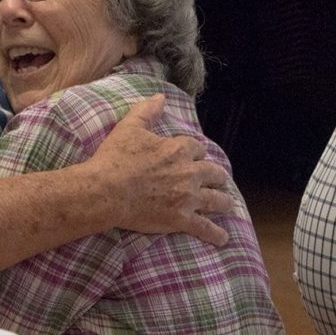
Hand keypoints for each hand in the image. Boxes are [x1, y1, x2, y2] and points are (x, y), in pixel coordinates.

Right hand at [88, 94, 232, 245]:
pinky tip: (223, 238)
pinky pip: (204, 227)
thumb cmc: (116, 158)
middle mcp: (189, 173)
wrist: (106, 190)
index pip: (197, 148)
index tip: (196, 156)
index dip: (197, 152)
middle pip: (213, 173)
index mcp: (178, 150)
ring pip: (216, 199)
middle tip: (217, 180)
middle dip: (217, 176)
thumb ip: (147, 111)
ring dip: (224, 201)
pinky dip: (215, 233)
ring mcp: (187, 197)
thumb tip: (160, 97)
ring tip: (229, 205)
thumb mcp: (130, 127)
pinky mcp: (181, 219)